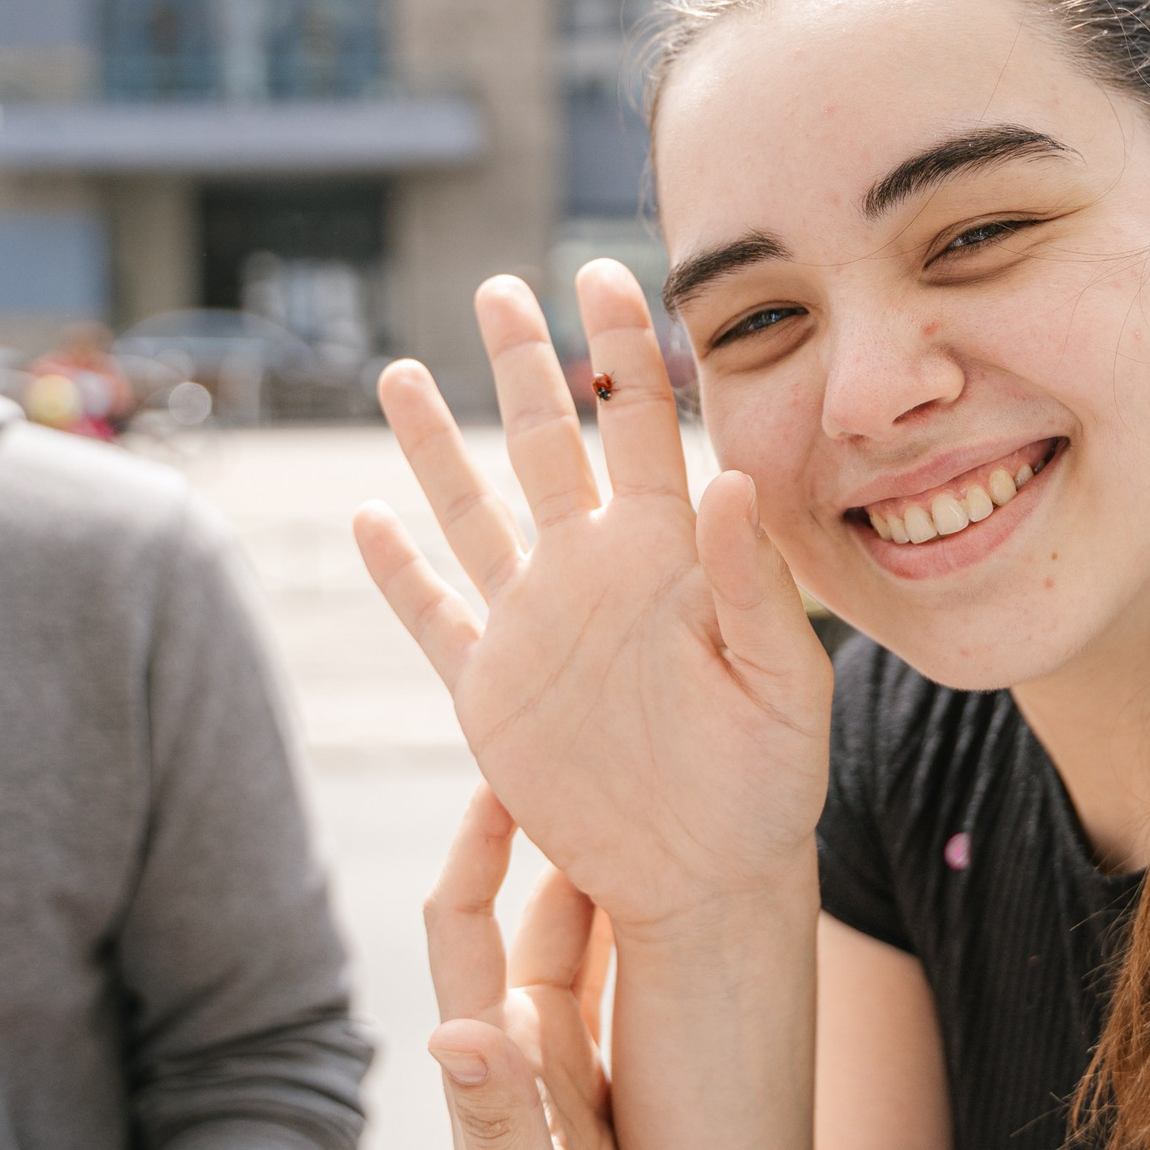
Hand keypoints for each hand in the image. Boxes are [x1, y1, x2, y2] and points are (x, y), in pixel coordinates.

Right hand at [354, 263, 833, 943]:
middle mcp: (595, 568)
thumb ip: (755, 583)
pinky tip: (366, 517)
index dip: (626, 348)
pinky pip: (433, 615)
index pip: (646, 424)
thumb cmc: (769, 779)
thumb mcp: (783, 681)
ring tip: (401, 373)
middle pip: (548, 439)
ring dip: (437, 443)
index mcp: (670, 552)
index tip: (607, 273)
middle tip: (498, 285)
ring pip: (473, 510)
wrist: (709, 876)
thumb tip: (730, 477)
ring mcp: (537, 623)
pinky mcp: (492, 688)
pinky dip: (397, 571)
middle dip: (525, 362)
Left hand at [428, 783, 638, 1149]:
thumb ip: (498, 1123)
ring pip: (593, 937)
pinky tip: (702, 890)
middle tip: (605, 751)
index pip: (463, 919)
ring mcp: (572, 1062)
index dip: (474, 840)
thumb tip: (455, 1031)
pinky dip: (657, 928)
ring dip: (617, 870)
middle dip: (561, 828)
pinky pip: (635, 983)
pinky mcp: (618, 1083)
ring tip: (661, 796)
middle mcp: (524, 1044)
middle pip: (536, 906)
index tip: (503, 766)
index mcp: (492, 1058)